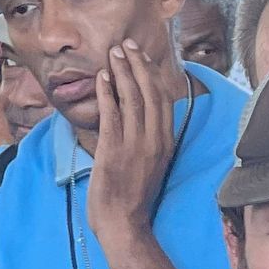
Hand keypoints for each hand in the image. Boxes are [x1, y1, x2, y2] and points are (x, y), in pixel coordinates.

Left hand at [86, 42, 175, 250]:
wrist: (124, 223)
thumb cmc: (134, 198)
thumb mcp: (152, 164)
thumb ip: (149, 140)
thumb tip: (138, 118)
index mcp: (166, 141)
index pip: (163, 99)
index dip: (152, 74)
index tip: (142, 56)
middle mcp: (155, 138)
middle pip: (150, 92)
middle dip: (138, 65)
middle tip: (127, 45)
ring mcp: (136, 143)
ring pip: (133, 98)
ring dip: (123, 72)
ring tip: (114, 53)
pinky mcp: (115, 149)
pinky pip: (112, 114)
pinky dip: (108, 93)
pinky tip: (103, 77)